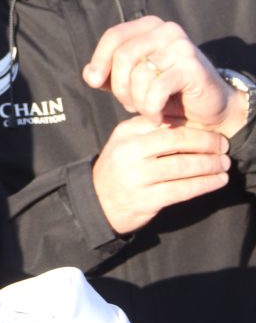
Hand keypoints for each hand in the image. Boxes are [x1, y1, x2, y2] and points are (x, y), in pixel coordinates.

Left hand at [83, 16, 246, 136]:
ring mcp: (181, 46)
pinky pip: (156, 88)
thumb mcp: (131, 81)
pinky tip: (156, 116)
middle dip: (119, 86)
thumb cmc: (165, 92)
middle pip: (123, 55)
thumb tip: (90, 74)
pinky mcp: (192, 67)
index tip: (95, 83)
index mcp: (149, 26)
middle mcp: (166, 30)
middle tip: (128, 104)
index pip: (114, 36)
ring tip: (145, 109)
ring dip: (136, 100)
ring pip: (139, 74)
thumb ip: (107, 74)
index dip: (99, 60)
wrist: (207, 108)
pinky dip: (150, 107)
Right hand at [93, 114, 229, 233]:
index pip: (164, 123)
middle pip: (175, 141)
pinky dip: (205, 184)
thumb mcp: (124, 141)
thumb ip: (148, 129)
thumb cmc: (119, 168)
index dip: (192, 126)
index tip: (211, 130)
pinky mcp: (147, 199)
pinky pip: (183, 190)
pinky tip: (218, 181)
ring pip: (182, 166)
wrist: (98, 201)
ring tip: (224, 164)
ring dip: (209, 165)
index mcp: (126, 133)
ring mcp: (138, 176)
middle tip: (223, 145)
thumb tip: (186, 122)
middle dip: (205, 143)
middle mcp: (130, 151)